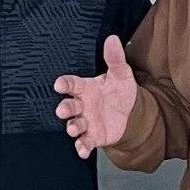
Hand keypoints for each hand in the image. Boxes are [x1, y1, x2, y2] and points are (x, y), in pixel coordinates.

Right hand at [54, 35, 138, 157]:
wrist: (130, 113)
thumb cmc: (120, 91)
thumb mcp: (121, 73)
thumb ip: (115, 58)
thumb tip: (113, 39)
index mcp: (85, 88)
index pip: (71, 84)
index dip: (64, 84)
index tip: (59, 84)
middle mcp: (82, 105)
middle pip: (68, 106)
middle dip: (64, 108)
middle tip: (62, 110)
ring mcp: (86, 121)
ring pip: (74, 125)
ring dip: (72, 127)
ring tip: (74, 128)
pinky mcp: (93, 136)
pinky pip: (84, 142)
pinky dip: (82, 147)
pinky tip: (82, 150)